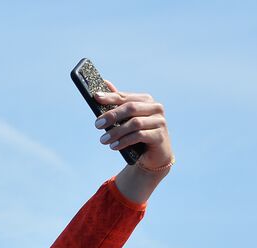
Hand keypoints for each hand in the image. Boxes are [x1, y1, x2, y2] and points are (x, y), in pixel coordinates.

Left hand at [96, 82, 172, 203]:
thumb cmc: (137, 134)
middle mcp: (155, 108)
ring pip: (135, 123)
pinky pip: (140, 136)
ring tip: (103, 140)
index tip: (96, 97)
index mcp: (146, 100)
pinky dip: (124, 141)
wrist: (153, 155)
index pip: (125, 97)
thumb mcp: (126, 120)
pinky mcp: (160, 135)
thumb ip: (118, 103)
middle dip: (112, 115)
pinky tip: (114, 146)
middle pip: (131, 108)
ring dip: (116, 132)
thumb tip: (104, 82)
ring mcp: (160, 121)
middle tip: (97, 125)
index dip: (110, 97)